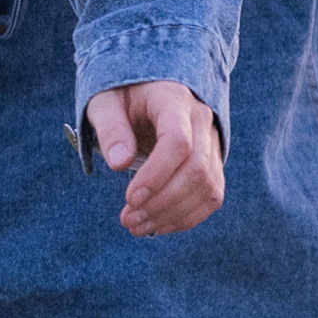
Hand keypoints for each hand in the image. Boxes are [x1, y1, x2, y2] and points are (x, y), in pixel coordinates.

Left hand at [84, 79, 224, 237]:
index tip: (130, 198)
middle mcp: (201, 120)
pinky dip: (187, 217)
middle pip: (196, 168)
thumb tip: (119, 164)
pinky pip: (211, 195)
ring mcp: (212, 142)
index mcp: (174, 99)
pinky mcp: (213, 163)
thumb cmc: (122, 96)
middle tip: (128, 220)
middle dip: (162, 202)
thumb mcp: (105, 103)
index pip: (178, 141)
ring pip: (208, 187)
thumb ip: (110, 128)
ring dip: (173, 214)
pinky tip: (158, 225)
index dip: (156, 175)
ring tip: (137, 227)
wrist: (147, 90)